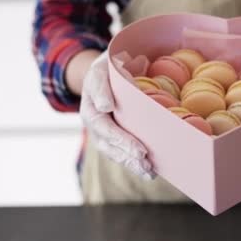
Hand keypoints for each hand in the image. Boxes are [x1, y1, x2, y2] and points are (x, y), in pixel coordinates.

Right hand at [80, 51, 154, 179]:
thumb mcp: (101, 69)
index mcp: (90, 108)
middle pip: (110, 145)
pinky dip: (134, 162)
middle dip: (129, 156)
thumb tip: (106, 107)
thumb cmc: (107, 68)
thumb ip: (100, 86)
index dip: (121, 140)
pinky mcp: (114, 136)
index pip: (104, 128)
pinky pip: (121, 152)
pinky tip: (149, 171)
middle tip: (147, 163)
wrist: (107, 72)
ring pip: (115, 153)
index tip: (140, 150)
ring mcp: (103, 133)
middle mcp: (95, 124)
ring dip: (132, 164)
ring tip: (149, 172)